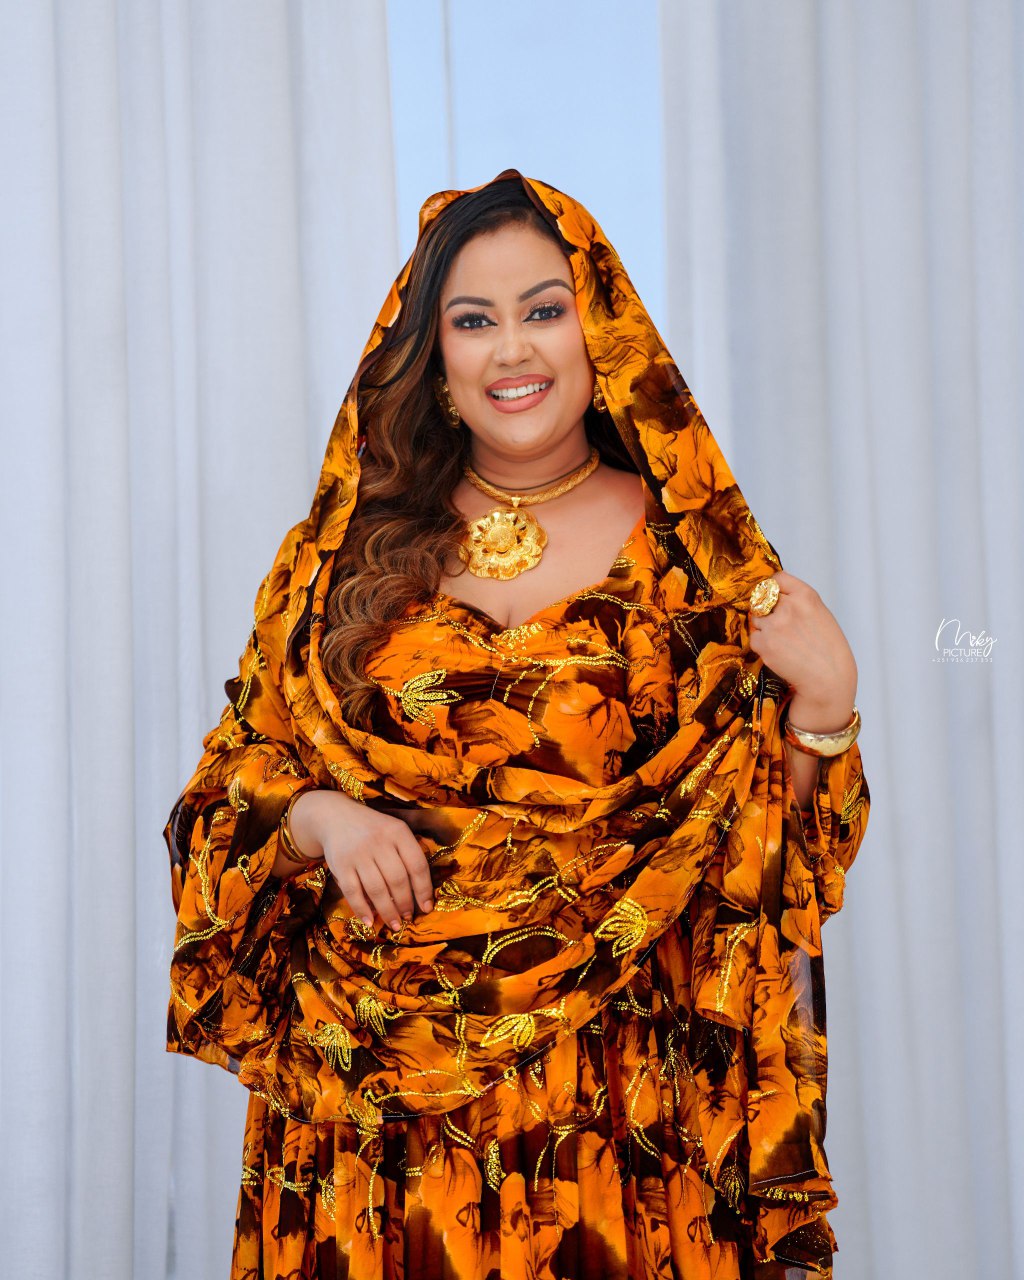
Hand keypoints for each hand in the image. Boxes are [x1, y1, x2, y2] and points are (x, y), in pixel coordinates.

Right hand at [289, 790, 433, 930]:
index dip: (424, 889)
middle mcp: (379, 841)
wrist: (335, 816)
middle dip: (405, 903)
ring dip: (387, 912)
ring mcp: (358, 853)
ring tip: (394, 924)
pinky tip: (369, 922)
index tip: (426, 907)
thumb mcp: (394, 830)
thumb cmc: (372, 829)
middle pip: (398, 880)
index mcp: (398, 832)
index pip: (417, 864)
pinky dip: (362, 910)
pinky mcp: (341, 864)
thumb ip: (408, 853)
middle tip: (408, 917)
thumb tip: (422, 891)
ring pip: (377, 889)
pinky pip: (353, 892)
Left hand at [747, 570, 857, 723]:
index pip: (777, 579)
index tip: (774, 597)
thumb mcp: (820, 613)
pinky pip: (754, 637)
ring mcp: (774, 624)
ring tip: (784, 642)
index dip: (773, 589)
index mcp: (806, 595)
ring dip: (764, 628)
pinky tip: (779, 652)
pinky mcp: (764, 643)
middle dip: (767, 610)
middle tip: (782, 627)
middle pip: (762, 599)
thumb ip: (798, 600)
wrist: (828, 678)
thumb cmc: (828, 648)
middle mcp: (789, 607)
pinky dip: (762, 644)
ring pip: (756, 619)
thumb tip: (772, 592)